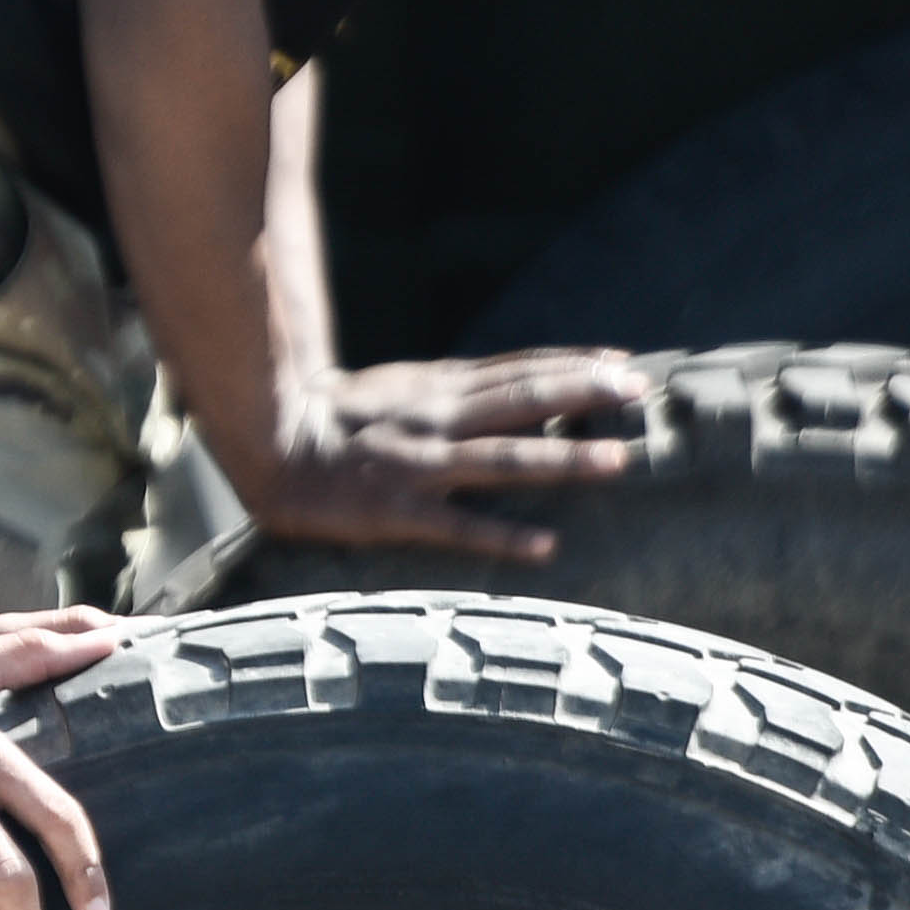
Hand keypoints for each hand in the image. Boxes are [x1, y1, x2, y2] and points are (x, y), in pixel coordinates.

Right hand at [235, 346, 650, 561]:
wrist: (272, 447)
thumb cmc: (342, 422)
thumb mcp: (402, 388)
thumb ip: (456, 388)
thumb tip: (515, 381)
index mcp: (438, 388)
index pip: (518, 369)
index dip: (574, 364)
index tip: (624, 362)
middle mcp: (437, 419)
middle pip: (521, 400)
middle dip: (584, 394)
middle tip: (637, 391)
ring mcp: (419, 465)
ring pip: (502, 458)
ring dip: (563, 460)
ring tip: (617, 460)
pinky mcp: (397, 511)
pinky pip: (458, 526)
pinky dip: (503, 536)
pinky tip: (546, 547)